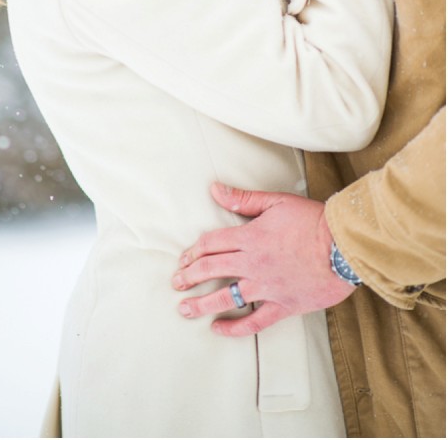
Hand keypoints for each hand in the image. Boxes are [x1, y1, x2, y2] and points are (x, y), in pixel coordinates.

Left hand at [172, 183, 355, 336]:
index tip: (184, 259)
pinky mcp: (283, 306)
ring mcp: (266, 287)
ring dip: (201, 304)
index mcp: (249, 237)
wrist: (345, 246)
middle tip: (176, 282)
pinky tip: (218, 329)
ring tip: (184, 309)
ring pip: (225, 298)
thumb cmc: (313, 221)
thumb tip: (215, 190)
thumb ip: (243, 199)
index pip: (211, 244)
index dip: (193, 251)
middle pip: (210, 270)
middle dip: (188, 276)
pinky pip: (254, 322)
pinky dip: (234, 328)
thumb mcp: (276, 202)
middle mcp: (252, 263)